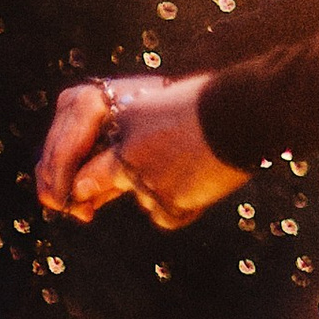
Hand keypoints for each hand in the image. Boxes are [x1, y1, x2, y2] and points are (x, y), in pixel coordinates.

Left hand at [36, 73, 249, 230]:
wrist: (243, 114)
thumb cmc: (214, 103)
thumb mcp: (165, 104)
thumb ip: (143, 130)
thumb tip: (127, 156)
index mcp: (126, 119)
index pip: (92, 152)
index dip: (81, 175)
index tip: (75, 189)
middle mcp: (127, 152)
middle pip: (93, 182)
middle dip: (90, 194)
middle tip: (81, 208)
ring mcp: (146, 180)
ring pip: (143, 198)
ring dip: (162, 192)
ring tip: (196, 167)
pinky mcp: (168, 202)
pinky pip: (167, 216)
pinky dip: (182, 208)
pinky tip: (204, 185)